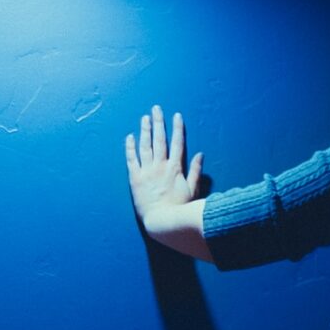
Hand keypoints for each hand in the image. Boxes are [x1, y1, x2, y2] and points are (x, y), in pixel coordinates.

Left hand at [126, 105, 208, 257]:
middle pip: (160, 140)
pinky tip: (129, 137)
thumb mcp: (193, 189)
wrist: (162, 221)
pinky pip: (131, 160)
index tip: (177, 115)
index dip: (177, 128)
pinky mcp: (135, 179)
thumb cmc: (180, 208)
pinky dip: (130, 148)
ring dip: (145, 130)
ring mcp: (146, 172)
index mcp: (175, 168)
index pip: (177, 143)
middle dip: (159, 122)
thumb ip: (195, 171)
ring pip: (145, 146)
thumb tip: (200, 154)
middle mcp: (160, 166)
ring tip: (144, 118)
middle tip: (156, 108)